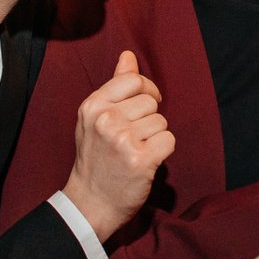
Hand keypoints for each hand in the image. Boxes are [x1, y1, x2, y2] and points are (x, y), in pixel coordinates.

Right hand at [60, 50, 173, 241]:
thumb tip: (129, 55)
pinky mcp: (140, 159)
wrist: (90, 203)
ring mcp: (122, 139)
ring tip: (134, 152)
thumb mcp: (95, 118)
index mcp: (92, 105)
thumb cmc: (95, 158)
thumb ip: (114, 85)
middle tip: (131, 140)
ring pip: (161, 122)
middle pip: (151, 102)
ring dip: (155, 137)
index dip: (147, 91)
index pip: (134, 80)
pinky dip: (162, 151)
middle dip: (148, 119)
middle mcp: (105, 119)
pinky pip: (169, 140)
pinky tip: (145, 162)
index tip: (144, 106)